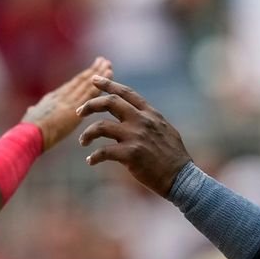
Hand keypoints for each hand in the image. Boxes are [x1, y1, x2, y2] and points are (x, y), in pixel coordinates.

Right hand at [23, 57, 112, 151]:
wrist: (28, 135)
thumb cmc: (27, 131)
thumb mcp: (30, 118)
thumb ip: (34, 112)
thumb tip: (32, 110)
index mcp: (52, 99)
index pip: (71, 86)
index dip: (82, 78)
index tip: (91, 70)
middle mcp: (61, 96)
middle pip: (80, 81)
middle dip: (93, 71)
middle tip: (104, 61)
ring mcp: (68, 101)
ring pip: (87, 84)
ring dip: (100, 75)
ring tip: (108, 65)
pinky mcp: (74, 109)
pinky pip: (90, 93)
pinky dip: (101, 84)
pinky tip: (109, 76)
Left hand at [77, 77, 192, 196]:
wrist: (181, 177)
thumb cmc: (172, 156)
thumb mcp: (164, 129)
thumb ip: (148, 119)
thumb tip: (137, 113)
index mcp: (149, 113)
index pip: (126, 93)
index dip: (108, 84)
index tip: (93, 80)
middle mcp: (141, 121)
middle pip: (110, 103)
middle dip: (90, 104)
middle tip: (78, 112)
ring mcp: (135, 136)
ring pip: (101, 126)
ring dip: (87, 133)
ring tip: (82, 141)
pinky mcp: (130, 154)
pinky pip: (103, 152)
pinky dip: (93, 157)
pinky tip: (90, 161)